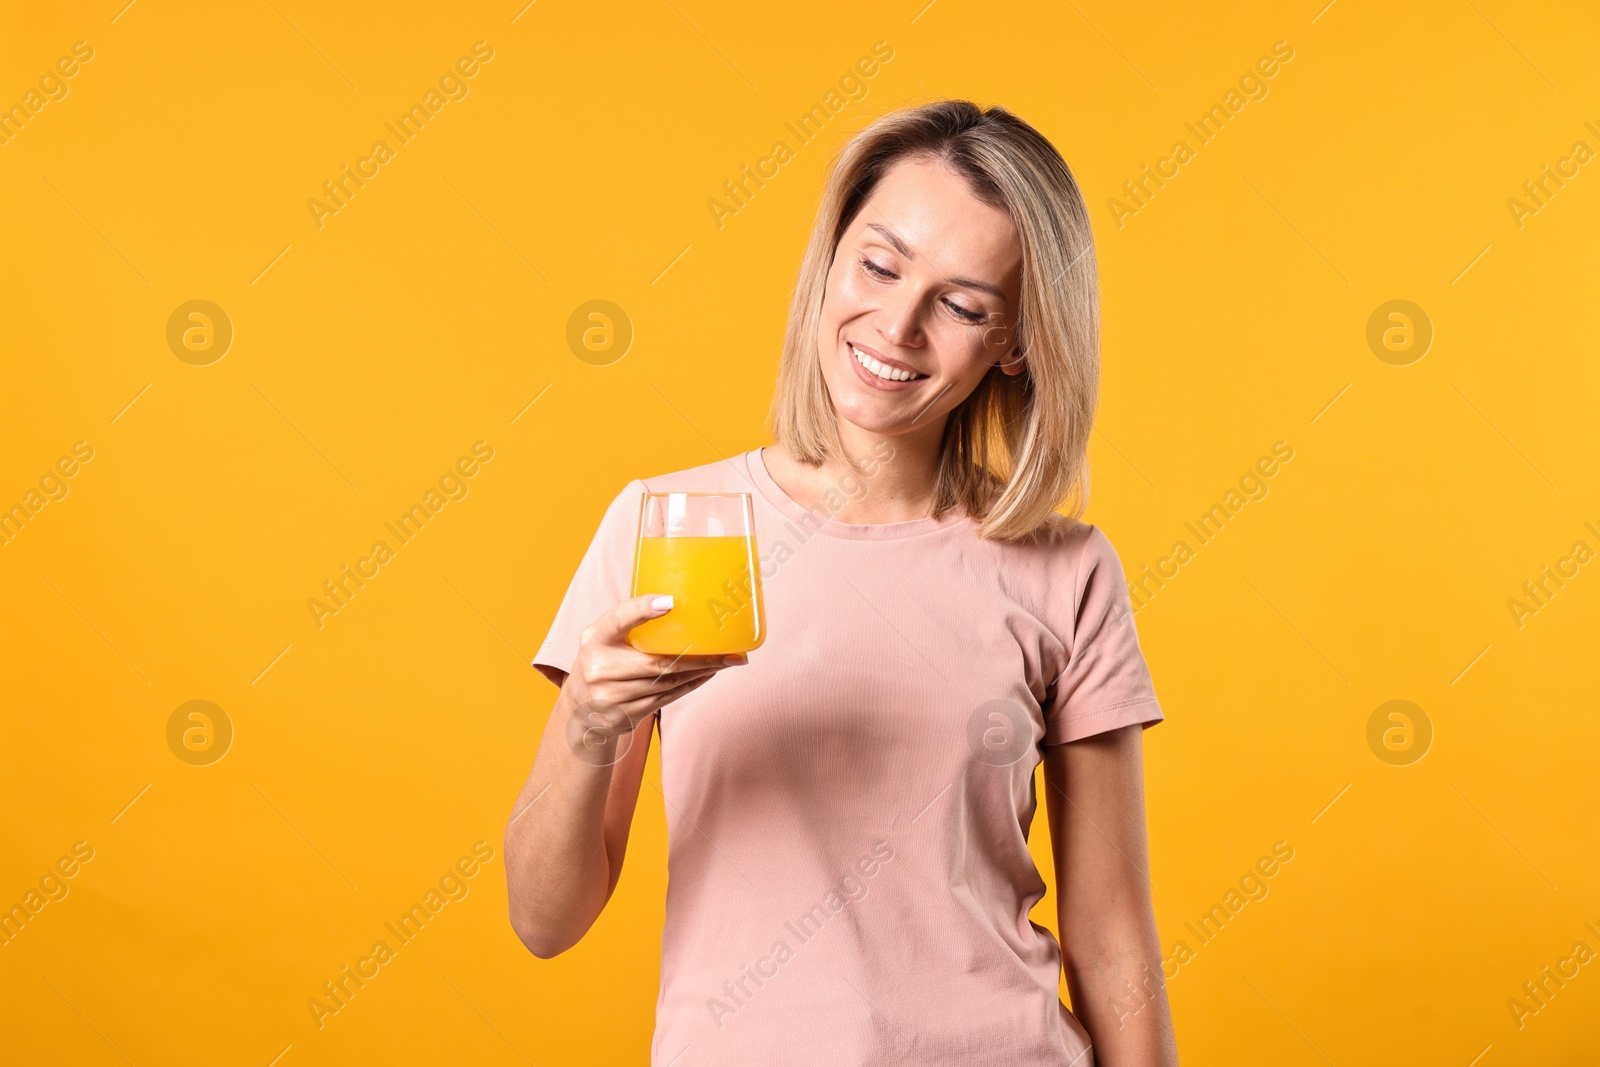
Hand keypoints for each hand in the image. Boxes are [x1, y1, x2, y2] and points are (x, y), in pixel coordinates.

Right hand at [564, 594, 745, 753]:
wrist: (581, 707)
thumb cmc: (604, 659)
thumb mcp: (606, 636)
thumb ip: (632, 622)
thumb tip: (679, 603)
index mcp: (595, 638)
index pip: (618, 620)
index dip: (642, 610)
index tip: (670, 603)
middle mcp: (599, 667)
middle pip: (655, 663)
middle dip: (697, 658)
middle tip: (729, 651)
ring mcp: (609, 696)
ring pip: (665, 683)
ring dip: (699, 673)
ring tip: (725, 662)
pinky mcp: (623, 716)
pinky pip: (665, 699)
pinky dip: (689, 686)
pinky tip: (706, 675)